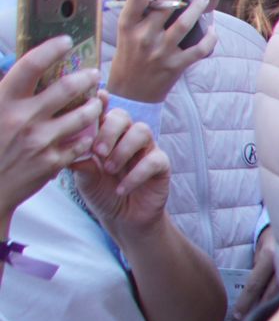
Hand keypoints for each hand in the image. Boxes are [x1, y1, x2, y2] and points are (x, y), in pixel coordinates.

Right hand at [0, 38, 99, 218]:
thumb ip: (5, 91)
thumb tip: (16, 68)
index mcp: (2, 101)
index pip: (30, 65)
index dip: (51, 49)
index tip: (66, 41)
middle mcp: (23, 118)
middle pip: (67, 88)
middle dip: (86, 78)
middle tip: (94, 74)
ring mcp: (40, 141)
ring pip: (83, 115)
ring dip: (95, 105)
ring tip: (97, 101)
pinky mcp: (53, 162)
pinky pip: (82, 142)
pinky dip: (88, 135)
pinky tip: (90, 132)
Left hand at [68, 104, 170, 239]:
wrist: (123, 219)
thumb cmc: (102, 193)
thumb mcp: (84, 179)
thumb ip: (81, 162)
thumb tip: (74, 150)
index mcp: (105, 134)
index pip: (103, 111)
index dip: (99, 102)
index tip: (95, 100)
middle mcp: (126, 136)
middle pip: (123, 116)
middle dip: (109, 130)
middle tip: (98, 151)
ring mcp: (145, 149)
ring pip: (142, 131)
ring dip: (123, 149)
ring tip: (110, 170)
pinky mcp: (161, 165)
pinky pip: (154, 160)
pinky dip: (136, 175)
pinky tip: (122, 189)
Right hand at [106, 0, 213, 103]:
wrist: (130, 93)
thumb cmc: (130, 56)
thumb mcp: (126, 34)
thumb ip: (140, 16)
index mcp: (127, 26)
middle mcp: (144, 37)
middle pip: (167, 5)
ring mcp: (161, 52)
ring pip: (185, 24)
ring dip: (198, 8)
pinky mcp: (176, 66)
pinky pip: (199, 50)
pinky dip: (210, 39)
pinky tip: (213, 30)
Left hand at [235, 227, 278, 320]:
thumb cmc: (271, 242)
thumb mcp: (259, 251)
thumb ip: (257, 270)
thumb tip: (249, 294)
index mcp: (270, 256)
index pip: (254, 284)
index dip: (245, 301)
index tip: (237, 314)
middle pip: (271, 293)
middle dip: (260, 308)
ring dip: (274, 307)